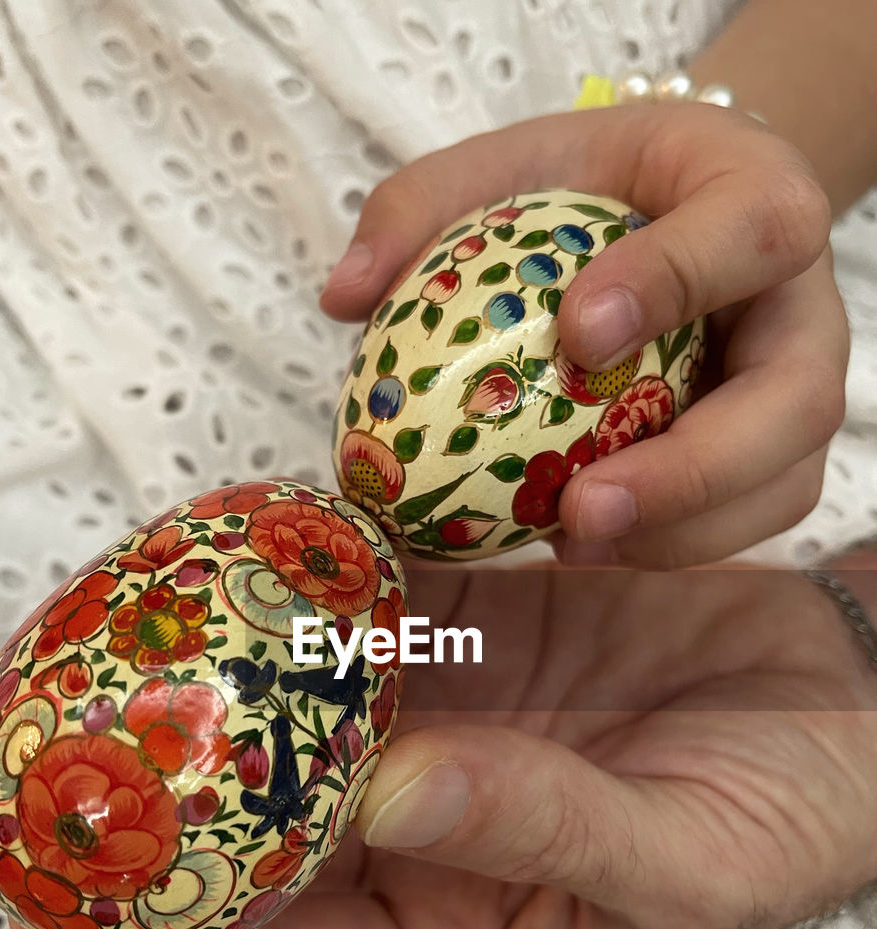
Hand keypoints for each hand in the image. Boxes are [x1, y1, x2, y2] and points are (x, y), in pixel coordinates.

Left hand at [10, 560, 876, 928]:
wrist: (843, 692)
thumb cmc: (775, 819)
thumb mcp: (673, 861)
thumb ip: (536, 831)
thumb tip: (394, 795)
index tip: (59, 926)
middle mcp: (418, 830)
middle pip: (256, 837)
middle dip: (154, 816)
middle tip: (49, 774)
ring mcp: (431, 720)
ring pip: (291, 714)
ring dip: (210, 690)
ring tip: (109, 655)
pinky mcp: (462, 629)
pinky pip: (356, 612)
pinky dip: (296, 591)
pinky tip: (232, 559)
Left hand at [320, 103, 848, 567]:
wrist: (673, 217)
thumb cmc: (591, 191)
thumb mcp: (512, 169)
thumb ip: (425, 208)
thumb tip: (342, 296)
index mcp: (757, 197)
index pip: (754, 229)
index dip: (678, 281)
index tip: (578, 331)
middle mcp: (799, 306)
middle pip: (797, 398)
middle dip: (695, 468)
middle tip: (583, 508)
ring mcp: (794, 390)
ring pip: (781, 483)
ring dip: (679, 532)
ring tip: (571, 545)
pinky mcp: (774, 457)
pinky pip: (744, 521)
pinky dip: (667, 546)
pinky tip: (579, 548)